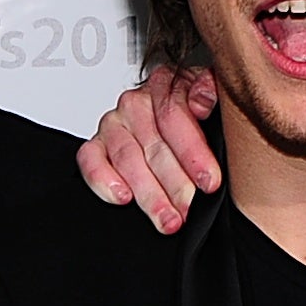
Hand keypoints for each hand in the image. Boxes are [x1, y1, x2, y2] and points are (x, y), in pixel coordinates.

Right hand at [73, 65, 221, 232]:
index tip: (208, 181)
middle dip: (174, 184)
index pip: (175, 117)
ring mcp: (113, 124)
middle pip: (153, 145)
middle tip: (189, 209)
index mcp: (165, 87)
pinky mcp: (95, 146)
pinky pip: (90, 161)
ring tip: (167, 219)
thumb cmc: (197, 119)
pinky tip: (124, 198)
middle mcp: (136, 103)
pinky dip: (104, 180)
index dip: (193, 153)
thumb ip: (212, 92)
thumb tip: (203, 102)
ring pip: (127, 158)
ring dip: (148, 193)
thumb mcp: (215, 101)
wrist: (175, 130)